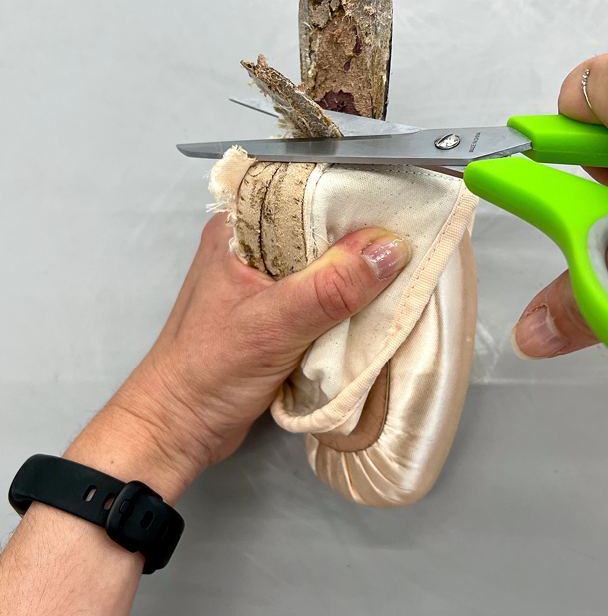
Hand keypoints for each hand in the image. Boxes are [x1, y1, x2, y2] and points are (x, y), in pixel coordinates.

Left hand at [66, 215, 409, 501]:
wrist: (180, 428)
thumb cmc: (207, 371)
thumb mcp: (272, 325)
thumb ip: (330, 287)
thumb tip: (389, 250)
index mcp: (240, 231)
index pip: (303, 193)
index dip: (351, 194)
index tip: (400, 200)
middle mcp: (255, 248)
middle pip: (321, 228)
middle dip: (364, 235)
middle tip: (414, 237)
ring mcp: (269, 282)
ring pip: (326, 263)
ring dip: (359, 272)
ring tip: (406, 268)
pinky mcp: (281, 313)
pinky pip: (325, 295)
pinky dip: (350, 301)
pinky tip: (378, 302)